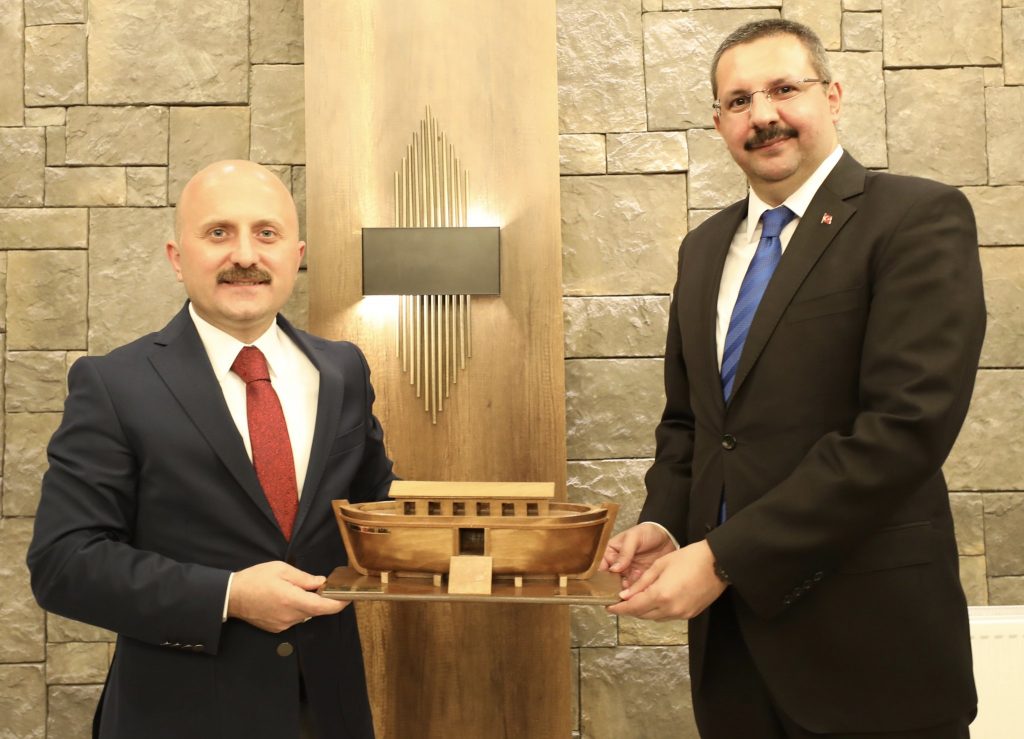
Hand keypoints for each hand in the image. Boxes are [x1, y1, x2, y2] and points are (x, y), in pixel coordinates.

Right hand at [227, 561, 348, 632]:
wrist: (231, 596)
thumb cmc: (255, 579)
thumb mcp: (281, 570)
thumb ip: (304, 578)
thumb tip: (321, 583)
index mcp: (293, 600)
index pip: (324, 607)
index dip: (339, 603)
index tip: (348, 597)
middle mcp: (290, 616)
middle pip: (316, 610)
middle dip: (322, 599)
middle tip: (322, 585)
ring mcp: (283, 625)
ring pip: (305, 614)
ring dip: (308, 603)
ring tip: (298, 589)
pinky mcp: (277, 628)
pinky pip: (294, 618)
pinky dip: (297, 609)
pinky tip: (286, 598)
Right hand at [600, 522, 676, 589]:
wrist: (668, 537)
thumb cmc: (648, 532)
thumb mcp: (634, 537)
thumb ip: (625, 551)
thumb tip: (614, 568)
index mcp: (611, 552)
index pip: (601, 566)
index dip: (600, 577)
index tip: (602, 585)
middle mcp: (617, 565)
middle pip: (609, 580)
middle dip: (611, 589)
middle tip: (615, 594)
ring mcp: (629, 573)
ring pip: (621, 587)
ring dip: (623, 593)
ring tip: (626, 597)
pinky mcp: (640, 579)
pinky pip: (635, 589)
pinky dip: (635, 594)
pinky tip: (636, 596)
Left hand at [607, 540, 726, 620]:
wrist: (718, 563)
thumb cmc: (689, 558)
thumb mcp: (660, 565)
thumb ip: (641, 582)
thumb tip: (625, 595)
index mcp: (661, 595)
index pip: (633, 607)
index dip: (619, 608)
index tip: (609, 607)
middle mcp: (671, 609)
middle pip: (643, 615)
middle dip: (630, 609)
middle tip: (620, 602)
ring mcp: (682, 614)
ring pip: (655, 617)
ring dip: (644, 610)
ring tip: (637, 599)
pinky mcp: (690, 614)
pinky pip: (668, 616)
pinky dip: (658, 610)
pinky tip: (656, 599)